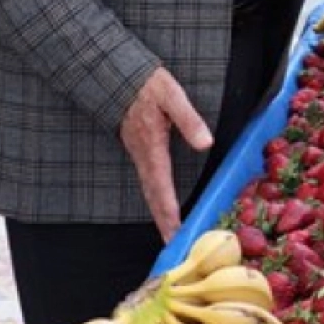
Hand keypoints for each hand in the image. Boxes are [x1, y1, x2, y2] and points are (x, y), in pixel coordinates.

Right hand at [120, 68, 212, 240]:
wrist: (118, 77)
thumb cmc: (147, 85)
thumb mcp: (171, 96)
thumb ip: (188, 119)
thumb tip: (205, 144)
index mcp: (151, 146)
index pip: (162, 185)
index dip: (169, 210)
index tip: (175, 232)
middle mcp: (143, 156)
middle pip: (153, 196)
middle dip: (163, 222)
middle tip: (173, 246)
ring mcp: (139, 155)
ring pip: (150, 190)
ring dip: (160, 213)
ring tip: (170, 234)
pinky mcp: (140, 151)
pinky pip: (149, 181)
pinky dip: (157, 198)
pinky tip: (163, 206)